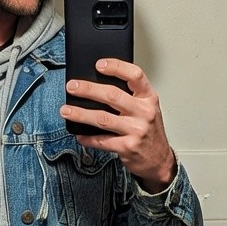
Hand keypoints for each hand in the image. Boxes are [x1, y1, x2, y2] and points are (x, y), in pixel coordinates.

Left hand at [61, 58, 176, 192]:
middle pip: (112, 95)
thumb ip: (130, 98)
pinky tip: (79, 134)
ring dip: (81, 113)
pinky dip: (88, 138)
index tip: (99, 65)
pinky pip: (102, 141)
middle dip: (88, 89)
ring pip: (103, 118)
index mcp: (149, 98)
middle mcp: (144, 112)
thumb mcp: (146, 110)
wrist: (160, 161)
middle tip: (72, 87)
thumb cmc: (150, 133)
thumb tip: (97, 87)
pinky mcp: (128, 147)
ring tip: (66, 110)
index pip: (135, 75)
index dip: (116, 67)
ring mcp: (136, 130)